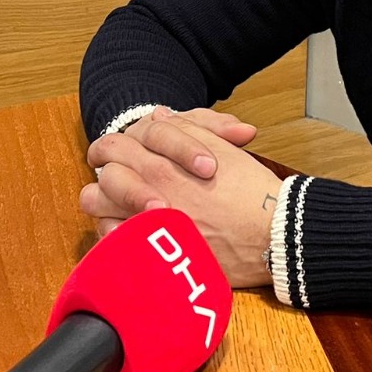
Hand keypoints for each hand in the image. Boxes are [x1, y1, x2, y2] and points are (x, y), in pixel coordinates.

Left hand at [80, 111, 279, 287]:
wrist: (273, 236)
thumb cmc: (251, 192)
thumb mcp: (221, 149)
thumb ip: (185, 129)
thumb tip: (160, 116)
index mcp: (161, 164)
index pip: (113, 147)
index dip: (114, 147)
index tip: (121, 153)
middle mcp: (148, 192)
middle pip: (102, 176)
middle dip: (107, 172)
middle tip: (116, 177)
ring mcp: (146, 225)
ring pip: (98, 208)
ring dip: (105, 202)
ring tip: (119, 205)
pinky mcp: (153, 255)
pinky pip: (111, 243)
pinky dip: (114, 235)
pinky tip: (128, 233)